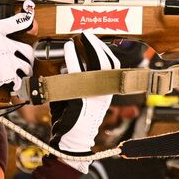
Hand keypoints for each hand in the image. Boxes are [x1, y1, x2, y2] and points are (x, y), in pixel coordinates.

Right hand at [0, 1, 34, 101]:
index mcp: (2, 37)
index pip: (19, 24)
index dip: (27, 21)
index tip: (30, 21)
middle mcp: (9, 50)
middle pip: (28, 51)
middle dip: (29, 54)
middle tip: (28, 57)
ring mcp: (10, 64)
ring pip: (27, 67)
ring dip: (27, 69)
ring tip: (25, 70)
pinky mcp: (7, 77)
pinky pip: (20, 81)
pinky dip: (20, 82)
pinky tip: (17, 81)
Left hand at [50, 32, 118, 171]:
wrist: (71, 143)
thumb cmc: (73, 122)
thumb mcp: (80, 99)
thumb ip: (77, 82)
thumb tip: (66, 66)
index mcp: (106, 93)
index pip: (113, 66)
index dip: (105, 51)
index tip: (96, 40)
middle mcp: (103, 93)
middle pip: (107, 63)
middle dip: (97, 45)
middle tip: (86, 34)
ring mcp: (94, 96)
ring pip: (94, 67)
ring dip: (85, 50)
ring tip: (76, 40)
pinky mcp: (81, 99)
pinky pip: (78, 75)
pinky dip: (73, 61)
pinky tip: (68, 53)